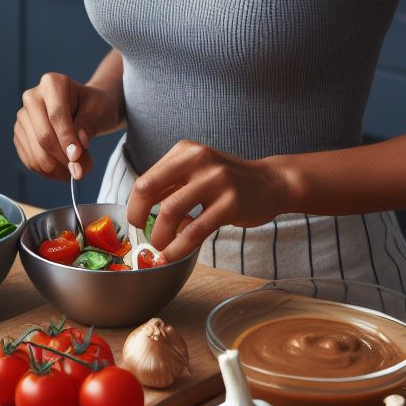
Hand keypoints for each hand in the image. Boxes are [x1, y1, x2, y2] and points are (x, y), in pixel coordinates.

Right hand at [13, 72, 123, 181]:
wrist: (85, 109)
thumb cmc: (93, 106)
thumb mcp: (99, 110)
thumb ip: (88, 127)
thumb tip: (76, 150)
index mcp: (52, 84)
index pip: (56, 115)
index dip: (67, 139)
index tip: (78, 157)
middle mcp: (32, 97)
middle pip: (43, 136)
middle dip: (63, 158)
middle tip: (83, 170)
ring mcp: (23, 117)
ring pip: (36, 152)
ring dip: (57, 169)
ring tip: (77, 170)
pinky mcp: (20, 135)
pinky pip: (30, 160)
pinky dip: (47, 171)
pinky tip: (63, 171)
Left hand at [126, 140, 290, 262]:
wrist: (271, 182)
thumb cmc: (226, 181)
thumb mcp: (196, 171)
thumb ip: (169, 185)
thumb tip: (138, 209)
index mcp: (185, 151)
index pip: (146, 179)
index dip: (134, 205)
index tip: (135, 221)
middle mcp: (198, 159)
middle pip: (149, 189)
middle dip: (139, 216)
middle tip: (142, 235)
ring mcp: (216, 180)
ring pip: (171, 211)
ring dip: (160, 236)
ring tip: (160, 247)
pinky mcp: (231, 203)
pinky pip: (195, 230)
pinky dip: (179, 247)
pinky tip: (173, 254)